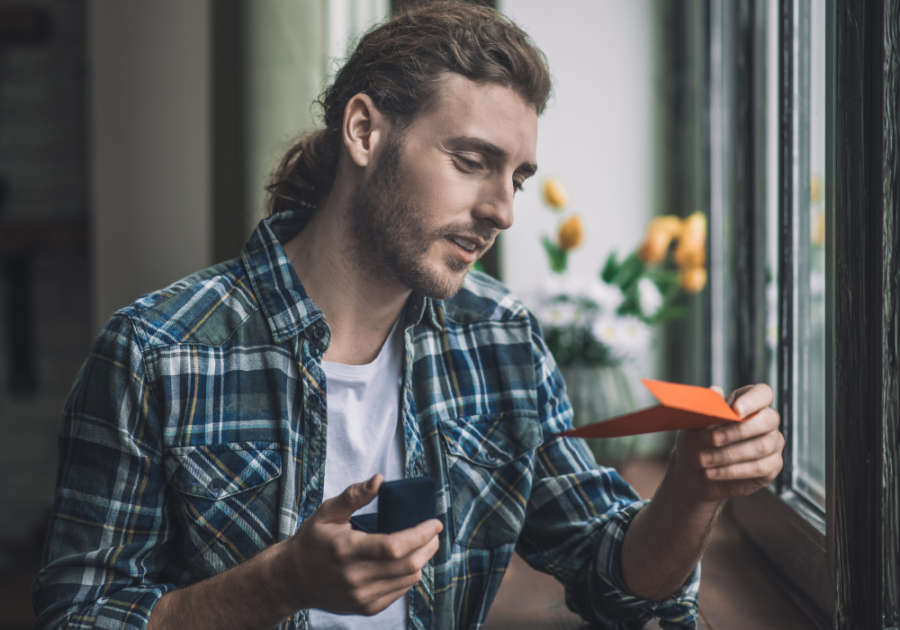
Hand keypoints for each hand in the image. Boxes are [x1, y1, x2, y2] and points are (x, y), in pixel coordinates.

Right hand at [273, 474, 441, 615]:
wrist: (292, 579)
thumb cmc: (312, 540)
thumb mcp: (328, 512)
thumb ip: (355, 495)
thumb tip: (380, 480)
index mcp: (346, 550)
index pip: (394, 546)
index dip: (420, 534)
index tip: (434, 523)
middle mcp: (355, 577)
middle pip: (408, 565)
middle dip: (429, 546)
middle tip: (434, 532)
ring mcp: (361, 596)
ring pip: (408, 579)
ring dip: (422, 560)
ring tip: (423, 544)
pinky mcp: (366, 607)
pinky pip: (399, 591)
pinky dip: (409, 574)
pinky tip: (406, 561)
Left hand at [670, 384, 783, 504]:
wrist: (695, 471)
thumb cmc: (698, 442)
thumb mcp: (696, 425)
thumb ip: (707, 409)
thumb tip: (715, 390)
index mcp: (748, 403)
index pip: (763, 393)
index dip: (753, 400)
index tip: (735, 410)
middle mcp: (766, 421)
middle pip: (768, 420)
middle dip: (739, 431)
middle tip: (713, 439)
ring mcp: (772, 444)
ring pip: (762, 446)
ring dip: (729, 454)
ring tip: (705, 459)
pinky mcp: (771, 466)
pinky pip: (759, 468)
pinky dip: (732, 470)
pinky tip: (713, 472)